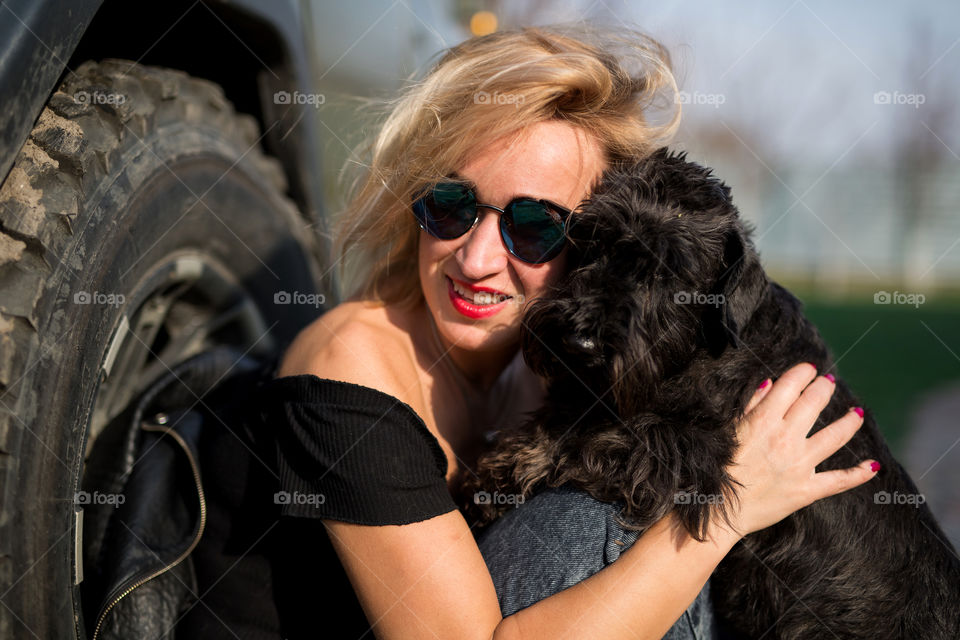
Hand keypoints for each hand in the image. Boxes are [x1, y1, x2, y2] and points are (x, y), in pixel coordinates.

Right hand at [722, 362, 878, 537]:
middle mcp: (786, 439)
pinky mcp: (807, 490)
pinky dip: (859, 474)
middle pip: (814, 403)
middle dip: (824, 388)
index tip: (808, 368)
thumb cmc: (719, 468)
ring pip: (835, 436)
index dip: (802, 373)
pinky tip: (873, 465)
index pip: (790, 386)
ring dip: (849, 422)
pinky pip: (840, 481)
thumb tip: (771, 384)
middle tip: (829, 382)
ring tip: (857, 412)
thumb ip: (751, 406)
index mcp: (763, 421)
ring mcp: (800, 464)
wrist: (717, 510)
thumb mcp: (730, 431)